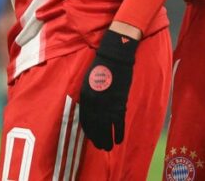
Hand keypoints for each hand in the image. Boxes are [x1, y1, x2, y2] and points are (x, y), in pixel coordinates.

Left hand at [79, 29, 136, 150]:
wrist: (115, 56)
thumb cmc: (101, 66)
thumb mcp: (89, 81)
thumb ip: (89, 96)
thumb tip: (91, 110)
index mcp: (86, 96)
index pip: (85, 119)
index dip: (89, 131)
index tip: (91, 138)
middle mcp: (95, 103)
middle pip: (95, 126)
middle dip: (97, 138)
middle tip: (100, 147)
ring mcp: (108, 104)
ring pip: (106, 128)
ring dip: (107, 139)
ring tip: (108, 148)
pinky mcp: (120, 103)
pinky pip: (119, 123)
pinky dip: (118, 133)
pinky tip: (119, 141)